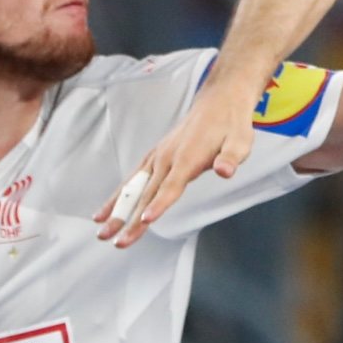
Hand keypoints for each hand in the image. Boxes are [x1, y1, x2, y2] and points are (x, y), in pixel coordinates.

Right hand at [93, 74, 258, 247]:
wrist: (219, 101)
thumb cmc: (232, 124)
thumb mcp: (241, 141)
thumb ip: (231, 158)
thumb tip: (225, 171)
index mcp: (188, 157)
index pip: (171, 186)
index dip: (159, 204)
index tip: (145, 220)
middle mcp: (167, 157)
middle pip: (147, 194)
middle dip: (130, 218)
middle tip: (118, 241)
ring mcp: (158, 156)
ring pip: (133, 188)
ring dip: (116, 210)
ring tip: (101, 232)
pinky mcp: (154, 156)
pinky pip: (133, 179)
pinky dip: (117, 196)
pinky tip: (105, 212)